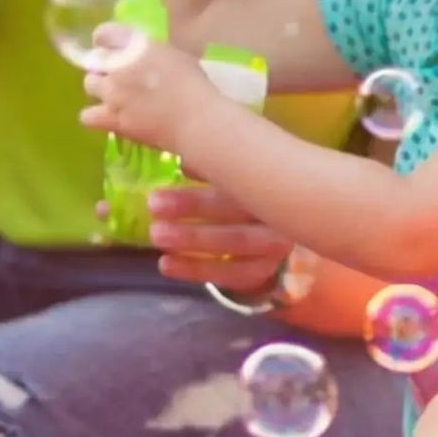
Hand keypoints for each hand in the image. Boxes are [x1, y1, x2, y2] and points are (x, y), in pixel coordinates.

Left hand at [80, 34, 215, 153]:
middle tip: (123, 75)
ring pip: (90, 85)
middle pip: (95, 60)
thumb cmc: (195, 86)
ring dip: (101, 88)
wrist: (196, 120)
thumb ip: (153, 52)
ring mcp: (111, 93)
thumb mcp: (177, 56)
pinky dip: (96, 116)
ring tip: (117, 97)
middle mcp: (117, 66)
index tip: (113, 46)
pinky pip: (87, 116)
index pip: (104, 33)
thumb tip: (141, 56)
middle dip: (105, 66)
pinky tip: (111, 117)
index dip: (105, 39)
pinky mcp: (111, 119)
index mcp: (136, 45)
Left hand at [126, 180, 298, 294]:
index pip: (242, 179)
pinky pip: (232, 274)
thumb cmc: (248, 195)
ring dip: (194, 239)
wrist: (276, 232)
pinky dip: (198, 269)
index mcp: (277, 183)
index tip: (174, 174)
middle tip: (154, 205)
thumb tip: (183, 162)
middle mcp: (283, 214)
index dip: (209, 175)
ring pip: (237, 243)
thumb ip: (214, 170)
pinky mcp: (265, 271)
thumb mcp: (236, 178)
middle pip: (239, 205)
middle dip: (195, 207)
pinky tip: (166, 264)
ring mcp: (278, 247)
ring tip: (157, 235)